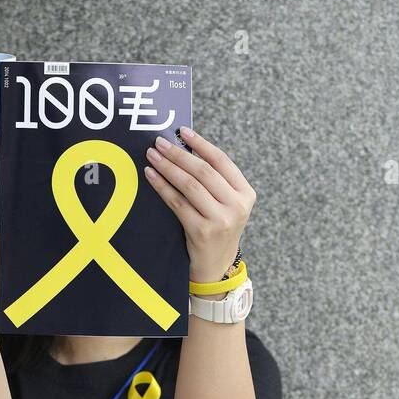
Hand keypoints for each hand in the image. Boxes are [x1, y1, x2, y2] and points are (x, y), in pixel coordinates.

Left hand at [143, 127, 255, 284]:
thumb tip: (184, 149)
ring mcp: (221, 220)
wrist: (217, 267)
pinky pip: (178, 203)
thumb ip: (214, 181)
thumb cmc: (217, 229)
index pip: (222, 161)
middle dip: (179, 154)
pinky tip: (151, 176)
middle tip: (159, 143)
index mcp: (246, 194)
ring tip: (152, 156)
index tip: (183, 131)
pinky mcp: (202, 232)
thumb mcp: (226, 205)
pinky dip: (162, 187)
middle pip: (204, 171)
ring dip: (168, 167)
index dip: (201, 144)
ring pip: (190, 185)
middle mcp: (237, 206)